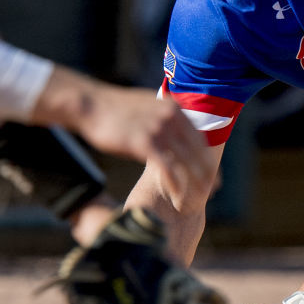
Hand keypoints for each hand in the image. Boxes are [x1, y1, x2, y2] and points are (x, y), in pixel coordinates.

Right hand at [73, 84, 213, 205]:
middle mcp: (170, 117)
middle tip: (211, 190)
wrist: (90, 105)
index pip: (199, 137)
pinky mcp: (143, 142)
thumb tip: (173, 126)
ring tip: (199, 198)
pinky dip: (175, 182)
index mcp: (173, 108)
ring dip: (194, 181)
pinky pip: (166, 166)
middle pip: (197, 150)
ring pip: (185, 160)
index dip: (207, 158)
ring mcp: (158, 129)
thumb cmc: (115, 110)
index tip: (213, 174)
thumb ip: (163, 116)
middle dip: (206, 173)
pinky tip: (178, 194)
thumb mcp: (146, 106)